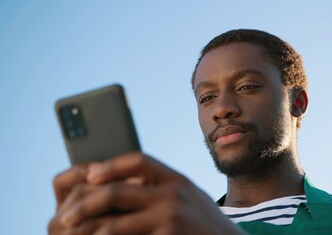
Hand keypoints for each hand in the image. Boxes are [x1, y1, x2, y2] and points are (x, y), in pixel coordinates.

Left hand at [54, 152, 244, 234]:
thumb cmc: (207, 226)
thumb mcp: (192, 198)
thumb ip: (167, 188)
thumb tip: (133, 184)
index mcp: (178, 179)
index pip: (139, 161)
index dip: (111, 165)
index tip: (89, 175)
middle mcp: (174, 193)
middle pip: (118, 191)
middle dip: (86, 203)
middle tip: (65, 216)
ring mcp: (171, 216)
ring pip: (115, 223)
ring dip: (89, 230)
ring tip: (73, 234)